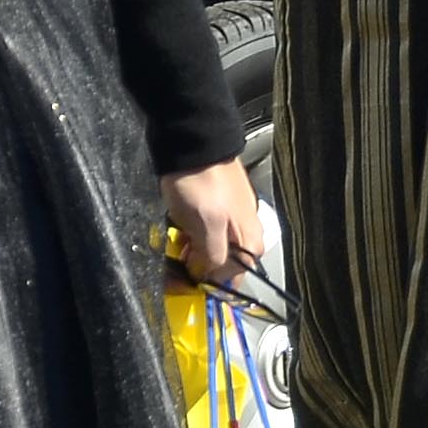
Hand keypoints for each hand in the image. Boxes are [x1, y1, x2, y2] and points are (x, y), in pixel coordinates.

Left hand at [164, 159, 270, 290]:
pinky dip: (194, 237)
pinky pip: (208, 232)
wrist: (194, 143)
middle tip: (179, 266)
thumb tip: (212, 276)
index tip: (187, 284)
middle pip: (225, 264)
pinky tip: (181, 231)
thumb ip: (215, 256)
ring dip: (196, 253)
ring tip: (178, 246)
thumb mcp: (206, 227)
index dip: (211, 283)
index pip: (234, 277)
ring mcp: (233, 216)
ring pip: (215, 248)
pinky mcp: (220, 205)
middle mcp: (247, 230)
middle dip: (201, 268)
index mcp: (250, 240)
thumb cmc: (200, 184)